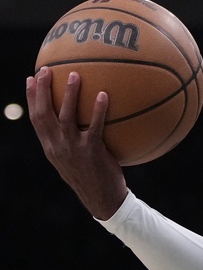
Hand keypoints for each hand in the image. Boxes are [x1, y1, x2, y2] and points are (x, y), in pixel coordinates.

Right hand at [27, 67, 127, 219]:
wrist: (103, 200)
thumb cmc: (92, 176)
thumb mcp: (73, 159)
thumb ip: (70, 141)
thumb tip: (78, 120)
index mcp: (50, 147)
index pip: (35, 119)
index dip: (32, 98)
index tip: (31, 78)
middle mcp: (57, 146)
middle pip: (44, 114)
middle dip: (43, 90)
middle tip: (46, 69)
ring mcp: (73, 149)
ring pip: (66, 117)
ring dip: (70, 94)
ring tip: (75, 74)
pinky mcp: (92, 151)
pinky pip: (95, 127)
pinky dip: (99, 110)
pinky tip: (104, 95)